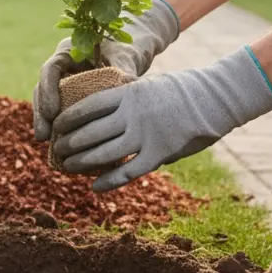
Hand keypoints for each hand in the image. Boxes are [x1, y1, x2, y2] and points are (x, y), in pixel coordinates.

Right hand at [33, 0, 179, 140]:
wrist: (129, 52)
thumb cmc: (127, 49)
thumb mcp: (125, 56)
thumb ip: (123, 68)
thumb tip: (129, 82)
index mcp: (70, 51)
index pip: (51, 68)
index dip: (48, 90)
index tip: (53, 113)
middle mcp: (62, 67)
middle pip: (43, 88)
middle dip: (41, 112)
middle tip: (43, 135)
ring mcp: (63, 81)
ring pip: (46, 101)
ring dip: (44, 121)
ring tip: (44, 141)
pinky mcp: (68, 96)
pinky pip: (59, 110)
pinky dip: (58, 125)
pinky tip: (58, 142)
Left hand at [50, 46, 271, 190]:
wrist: (216, 98)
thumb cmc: (181, 90)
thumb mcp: (148, 86)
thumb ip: (127, 102)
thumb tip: (104, 120)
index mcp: (128, 93)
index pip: (87, 106)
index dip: (67, 118)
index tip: (55, 126)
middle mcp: (133, 114)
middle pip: (90, 132)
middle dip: (69, 143)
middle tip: (56, 150)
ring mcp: (146, 135)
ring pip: (104, 153)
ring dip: (82, 162)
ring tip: (67, 166)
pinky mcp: (160, 154)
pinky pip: (129, 171)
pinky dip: (109, 181)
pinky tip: (95, 186)